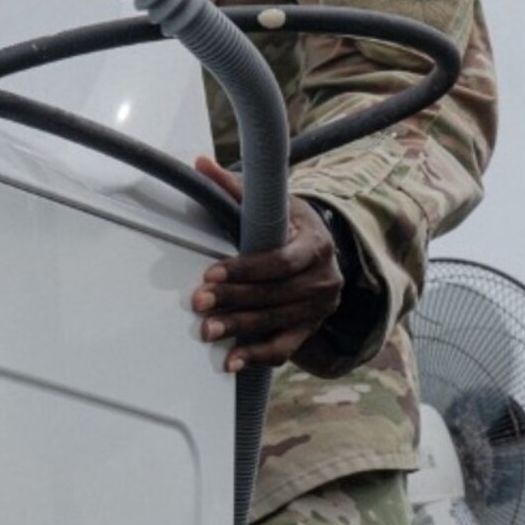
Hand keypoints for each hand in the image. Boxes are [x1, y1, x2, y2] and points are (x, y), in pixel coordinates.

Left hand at [191, 157, 343, 372]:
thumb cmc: (290, 222)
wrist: (321, 248)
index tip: (211, 272)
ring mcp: (321, 308)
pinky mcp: (311, 329)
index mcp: (316, 244)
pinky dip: (258, 356)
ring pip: (277, 321)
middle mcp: (326, 279)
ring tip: (207, 330)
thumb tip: (200, 164)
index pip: (281, 261)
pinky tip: (232, 360)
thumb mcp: (273, 201)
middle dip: (234, 299)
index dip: (245, 269)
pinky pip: (286, 347)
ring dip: (240, 328)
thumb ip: (235, 187)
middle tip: (199, 303)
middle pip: (275, 294)